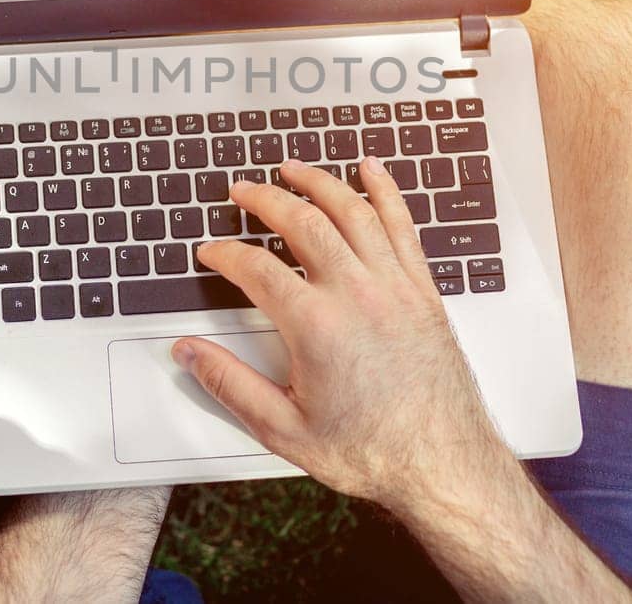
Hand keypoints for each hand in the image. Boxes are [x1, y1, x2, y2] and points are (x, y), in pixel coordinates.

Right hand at [173, 156, 499, 511]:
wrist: (442, 465)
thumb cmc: (371, 450)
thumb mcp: (283, 428)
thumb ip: (229, 384)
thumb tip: (189, 353)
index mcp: (316, 325)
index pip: (256, 268)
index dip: (226, 254)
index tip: (212, 252)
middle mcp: (357, 293)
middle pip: (302, 222)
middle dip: (265, 199)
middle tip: (241, 190)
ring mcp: (394, 286)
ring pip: (352, 211)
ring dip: (318, 182)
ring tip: (293, 167)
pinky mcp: (422, 291)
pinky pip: (401, 225)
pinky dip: (385, 191)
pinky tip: (371, 170)